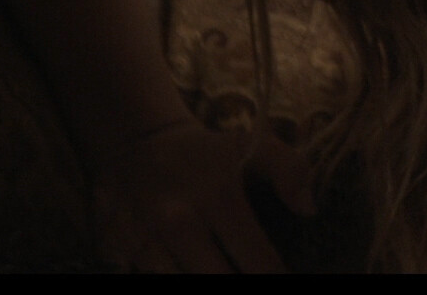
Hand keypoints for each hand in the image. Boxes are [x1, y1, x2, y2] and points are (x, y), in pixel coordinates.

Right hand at [91, 119, 316, 272]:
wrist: (135, 145)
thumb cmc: (204, 154)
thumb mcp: (252, 145)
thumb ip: (291, 169)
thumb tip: (309, 209)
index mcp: (220, 199)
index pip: (260, 264)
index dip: (278, 278)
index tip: (291, 278)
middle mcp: (180, 225)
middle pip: (219, 281)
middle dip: (242, 284)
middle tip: (252, 273)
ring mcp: (144, 243)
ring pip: (181, 282)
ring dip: (205, 279)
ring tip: (224, 269)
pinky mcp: (116, 254)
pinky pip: (147, 276)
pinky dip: (171, 274)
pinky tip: (192, 269)